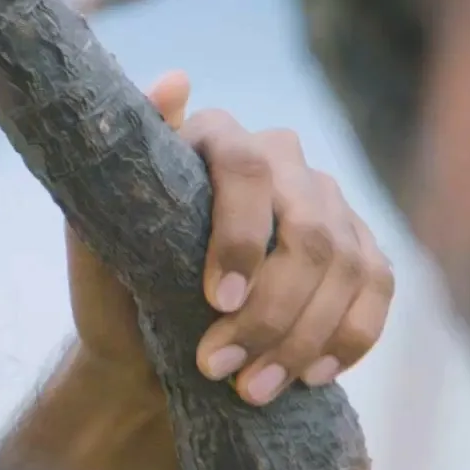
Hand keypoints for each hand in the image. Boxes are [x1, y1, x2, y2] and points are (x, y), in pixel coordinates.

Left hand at [68, 71, 395, 405]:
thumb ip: (119, 170)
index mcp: (212, 137)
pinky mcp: (356, 248)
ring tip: (254, 389)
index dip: (238, 237)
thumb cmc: (112, 284)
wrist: (141, 344)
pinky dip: (348, 338)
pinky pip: (376, 287)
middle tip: (222, 369)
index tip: (214, 302)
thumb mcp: (93, 233)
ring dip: (304, 337)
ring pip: (345, 264)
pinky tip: (310, 376)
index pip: (244, 169)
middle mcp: (278, 157)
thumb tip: (173, 79)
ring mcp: (324, 201)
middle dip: (270, 311)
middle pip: (306, 229)